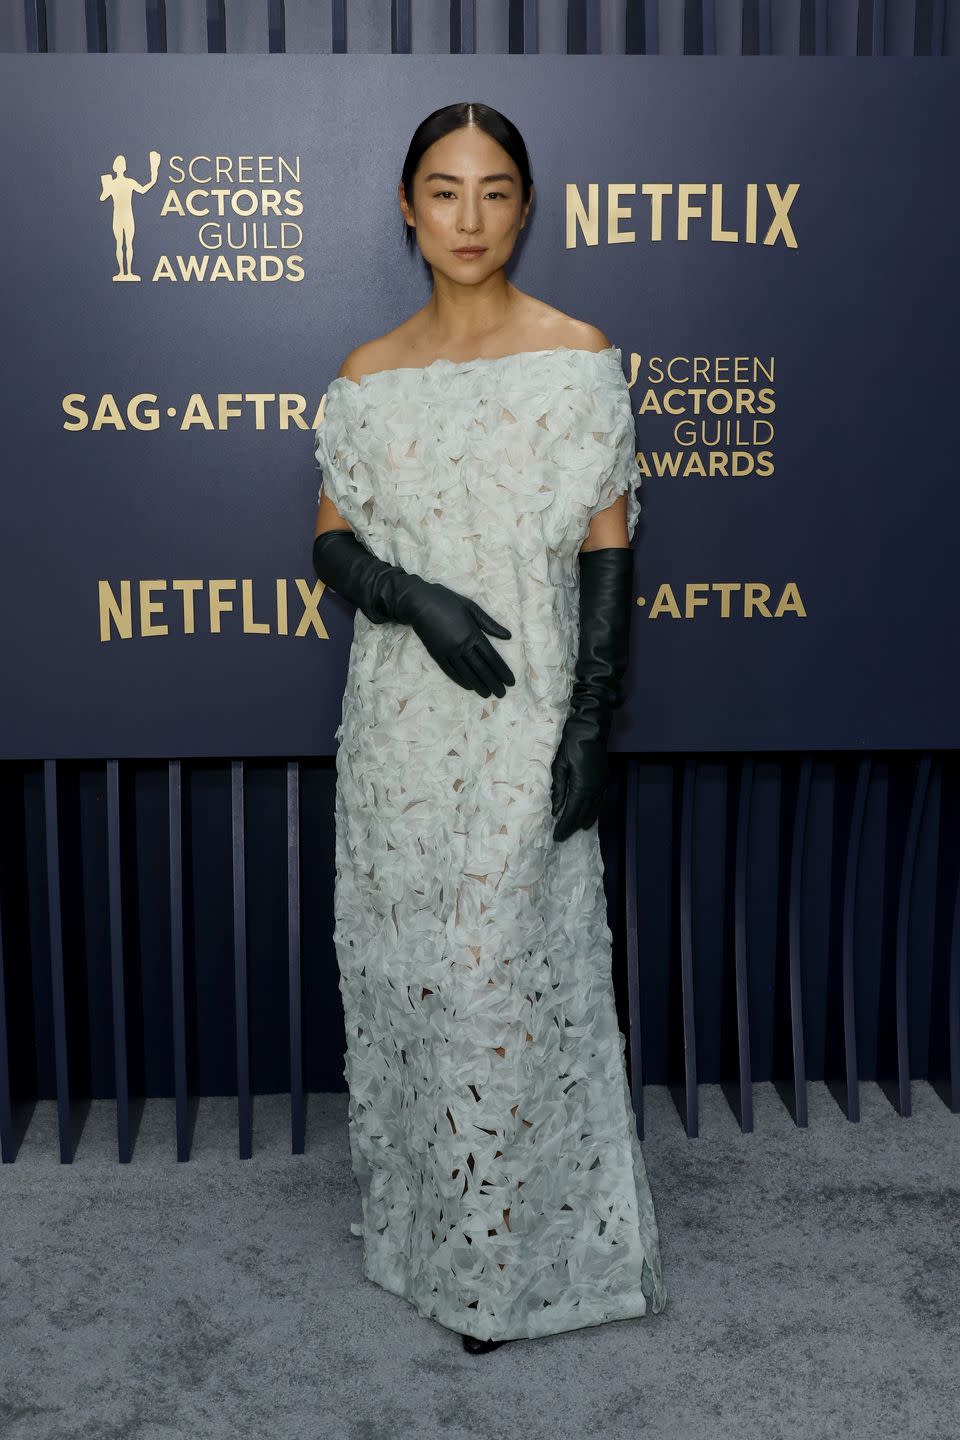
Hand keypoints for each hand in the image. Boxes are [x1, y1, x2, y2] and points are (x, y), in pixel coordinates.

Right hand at [409, 579, 515, 697]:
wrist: (418, 602)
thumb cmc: (447, 601)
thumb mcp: (471, 607)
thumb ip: (489, 624)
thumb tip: (508, 636)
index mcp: (473, 634)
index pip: (491, 657)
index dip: (502, 670)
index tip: (510, 681)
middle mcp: (462, 646)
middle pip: (481, 668)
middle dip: (493, 682)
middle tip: (502, 694)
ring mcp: (448, 652)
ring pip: (466, 673)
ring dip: (478, 685)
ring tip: (488, 694)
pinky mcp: (437, 655)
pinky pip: (450, 671)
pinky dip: (461, 681)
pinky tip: (469, 687)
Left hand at [551, 711, 609, 841]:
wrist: (591, 727)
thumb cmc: (572, 743)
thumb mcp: (559, 765)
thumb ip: (559, 789)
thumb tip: (556, 810)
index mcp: (581, 786)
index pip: (572, 812)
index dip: (564, 826)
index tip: (557, 837)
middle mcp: (594, 789)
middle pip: (583, 814)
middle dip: (573, 827)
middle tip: (563, 837)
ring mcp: (602, 784)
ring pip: (595, 808)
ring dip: (585, 820)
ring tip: (577, 830)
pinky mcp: (605, 778)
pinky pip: (600, 800)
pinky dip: (594, 810)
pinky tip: (590, 813)